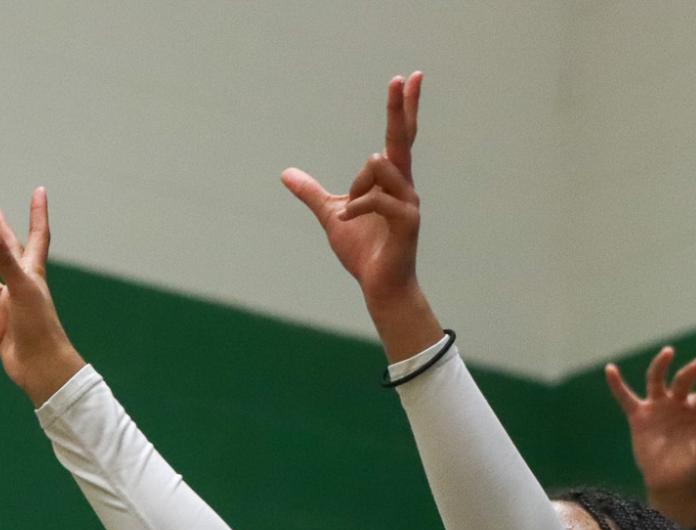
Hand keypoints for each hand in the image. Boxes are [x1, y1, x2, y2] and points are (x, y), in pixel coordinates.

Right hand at [0, 188, 85, 405]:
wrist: (43, 370)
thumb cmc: (38, 328)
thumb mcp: (20, 289)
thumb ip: (4, 259)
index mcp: (32, 274)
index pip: (36, 236)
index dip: (37, 213)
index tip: (39, 190)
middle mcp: (21, 288)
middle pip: (7, 254)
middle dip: (0, 234)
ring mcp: (10, 310)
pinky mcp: (0, 332)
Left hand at [282, 72, 440, 358]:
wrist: (380, 287)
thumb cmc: (364, 253)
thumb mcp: (332, 215)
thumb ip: (312, 194)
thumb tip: (286, 174)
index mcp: (390, 181)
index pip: (398, 136)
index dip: (403, 108)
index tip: (409, 78)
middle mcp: (404, 185)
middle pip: (401, 137)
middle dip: (400, 107)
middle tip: (404, 75)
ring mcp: (409, 202)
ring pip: (377, 165)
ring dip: (355, 187)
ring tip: (350, 213)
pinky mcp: (407, 221)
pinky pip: (375, 198)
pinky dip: (355, 208)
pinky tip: (348, 221)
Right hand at [605, 346, 695, 528]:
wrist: (674, 484)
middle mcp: (679, 402)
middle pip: (684, 379)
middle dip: (692, 372)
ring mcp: (658, 407)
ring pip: (657, 379)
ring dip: (661, 364)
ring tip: (669, 352)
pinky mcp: (639, 417)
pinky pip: (626, 397)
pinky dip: (616, 384)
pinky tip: (610, 369)